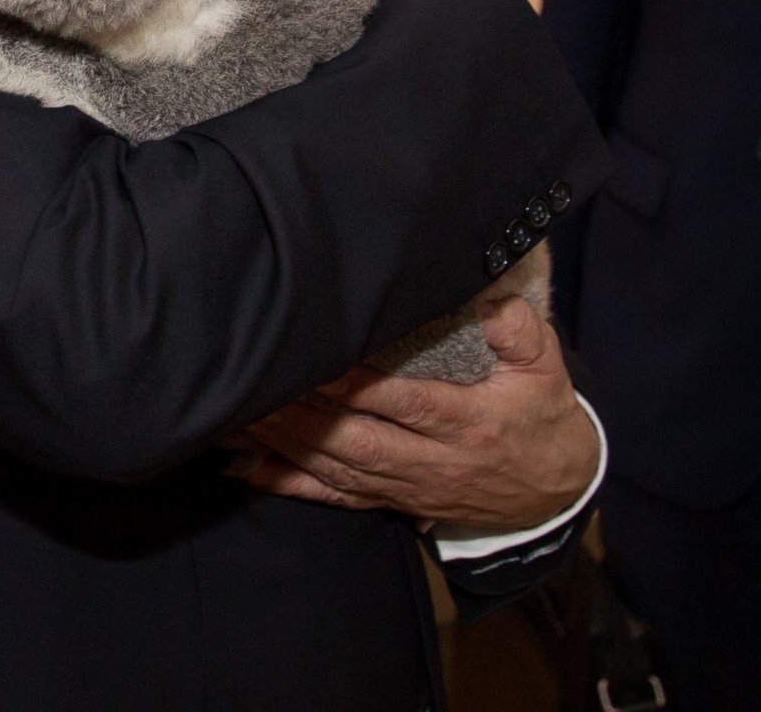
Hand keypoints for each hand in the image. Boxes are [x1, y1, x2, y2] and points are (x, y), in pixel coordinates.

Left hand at [237, 297, 599, 531]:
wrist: (557, 489)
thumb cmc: (541, 416)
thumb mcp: (546, 369)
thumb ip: (518, 330)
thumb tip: (489, 299)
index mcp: (470, 424)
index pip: (410, 405)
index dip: (362, 387)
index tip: (319, 360)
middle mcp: (436, 462)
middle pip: (363, 442)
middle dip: (306, 416)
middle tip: (261, 383)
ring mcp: (411, 487)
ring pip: (342, 470)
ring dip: (289, 443)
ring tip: (244, 410)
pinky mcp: (394, 502)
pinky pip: (337, 499)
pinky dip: (291, 485)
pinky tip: (248, 467)